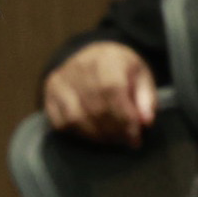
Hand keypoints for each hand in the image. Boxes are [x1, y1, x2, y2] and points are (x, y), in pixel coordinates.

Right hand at [41, 41, 157, 146]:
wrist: (94, 55)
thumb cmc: (121, 68)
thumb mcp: (141, 76)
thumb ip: (146, 99)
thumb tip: (146, 121)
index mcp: (106, 58)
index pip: (112, 90)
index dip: (124, 118)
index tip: (135, 137)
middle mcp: (80, 66)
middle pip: (95, 108)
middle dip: (114, 131)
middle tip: (126, 141)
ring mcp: (62, 79)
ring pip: (77, 118)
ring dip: (97, 136)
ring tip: (112, 139)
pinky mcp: (51, 92)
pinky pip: (61, 122)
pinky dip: (79, 134)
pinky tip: (94, 134)